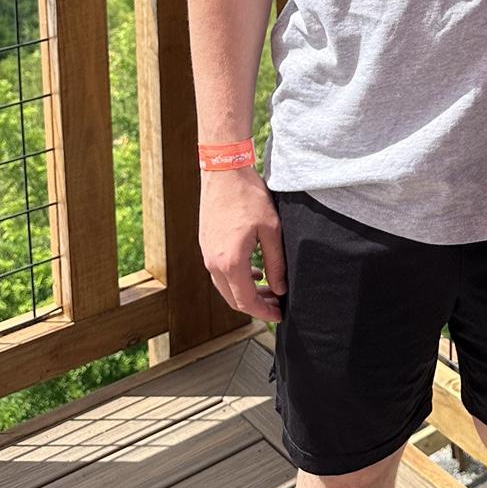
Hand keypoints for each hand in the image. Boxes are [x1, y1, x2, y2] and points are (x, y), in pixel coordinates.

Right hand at [198, 166, 286, 321]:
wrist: (223, 172)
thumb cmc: (248, 197)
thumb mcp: (271, 229)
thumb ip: (276, 262)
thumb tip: (280, 288)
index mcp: (230, 262)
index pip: (246, 301)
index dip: (264, 312)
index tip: (279, 315)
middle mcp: (214, 263)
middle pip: (233, 299)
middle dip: (256, 306)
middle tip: (277, 304)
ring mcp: (207, 254)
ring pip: (225, 287)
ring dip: (246, 292)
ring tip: (269, 288)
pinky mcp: (206, 245)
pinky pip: (220, 273)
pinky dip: (237, 279)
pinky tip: (254, 272)